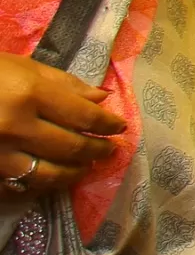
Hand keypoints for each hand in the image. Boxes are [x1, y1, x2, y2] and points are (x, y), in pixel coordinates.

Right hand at [0, 54, 122, 196]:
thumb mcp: (22, 68)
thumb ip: (64, 84)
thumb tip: (101, 99)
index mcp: (29, 95)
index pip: (83, 116)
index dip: (107, 124)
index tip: (119, 127)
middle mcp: (16, 128)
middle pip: (70, 147)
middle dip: (96, 150)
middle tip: (109, 150)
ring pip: (47, 175)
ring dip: (73, 173)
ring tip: (84, 168)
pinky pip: (18, 186)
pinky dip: (40, 185)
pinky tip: (51, 179)